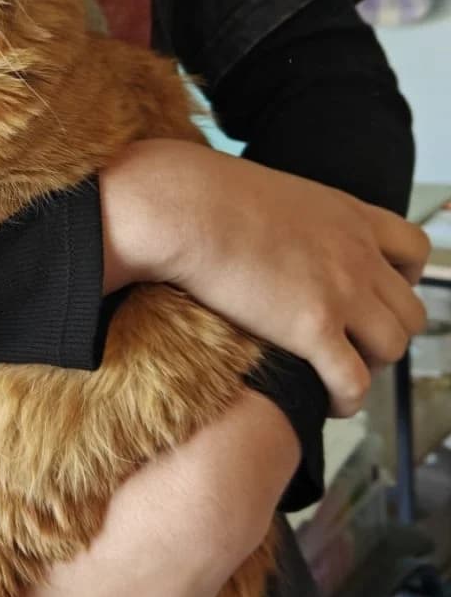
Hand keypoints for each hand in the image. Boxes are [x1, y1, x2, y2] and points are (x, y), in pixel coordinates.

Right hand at [101, 140, 429, 416]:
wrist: (182, 208)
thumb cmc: (201, 195)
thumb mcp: (266, 192)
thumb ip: (285, 215)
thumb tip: (254, 226)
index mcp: (348, 216)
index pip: (414, 250)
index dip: (402, 280)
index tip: (372, 295)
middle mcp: (357, 254)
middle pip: (410, 308)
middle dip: (387, 331)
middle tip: (352, 345)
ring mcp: (341, 292)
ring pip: (393, 347)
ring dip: (371, 365)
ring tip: (338, 374)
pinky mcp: (312, 329)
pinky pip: (354, 380)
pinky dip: (349, 398)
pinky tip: (331, 404)